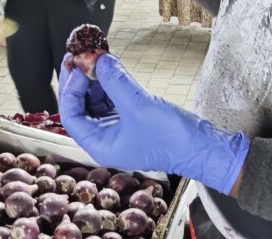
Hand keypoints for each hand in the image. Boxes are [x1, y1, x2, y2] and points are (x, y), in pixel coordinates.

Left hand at [58, 53, 249, 193]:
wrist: (201, 148)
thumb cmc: (170, 138)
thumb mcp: (138, 106)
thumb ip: (116, 82)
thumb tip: (100, 61)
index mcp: (99, 146)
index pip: (71, 116)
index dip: (70, 90)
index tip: (77, 67)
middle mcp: (104, 139)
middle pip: (80, 107)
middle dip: (79, 82)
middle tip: (80, 57)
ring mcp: (117, 129)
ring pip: (95, 101)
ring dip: (94, 80)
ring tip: (96, 57)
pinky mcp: (130, 120)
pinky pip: (112, 99)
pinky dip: (109, 84)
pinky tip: (111, 67)